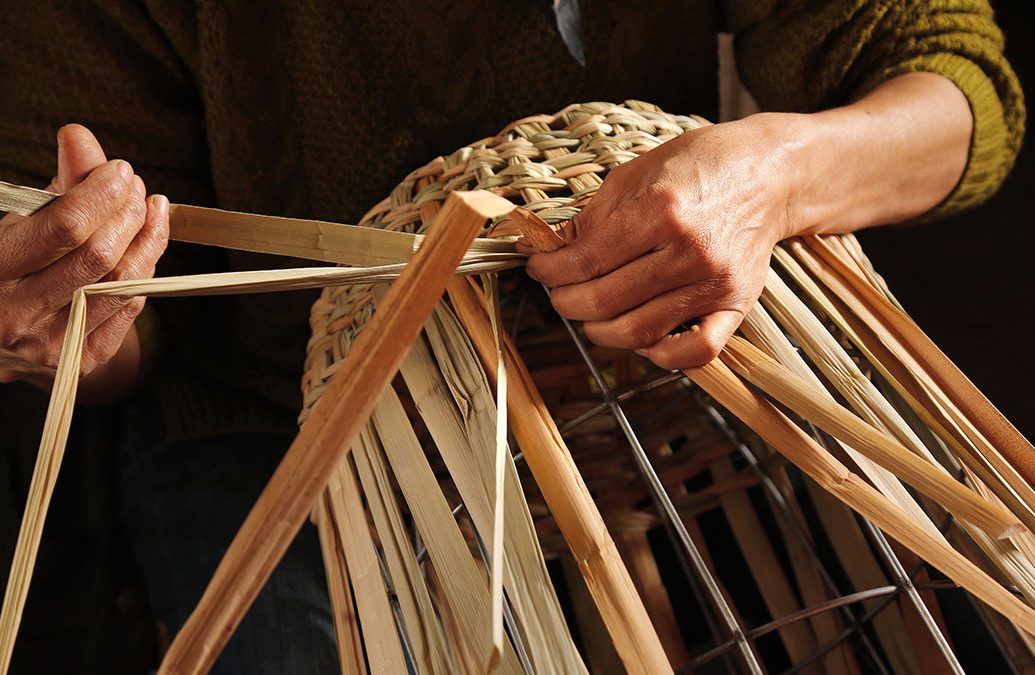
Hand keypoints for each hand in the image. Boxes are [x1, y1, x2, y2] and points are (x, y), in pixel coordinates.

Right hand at [0, 124, 168, 392]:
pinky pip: (128, 310)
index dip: (100, 194)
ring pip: (121, 285)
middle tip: (136, 187)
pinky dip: (145, 271)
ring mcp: (51, 345)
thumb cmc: (4, 266)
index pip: (63, 229)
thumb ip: (54, 186)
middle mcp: (18, 315)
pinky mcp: (81, 362)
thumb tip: (79, 136)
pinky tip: (147, 243)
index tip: (120, 170)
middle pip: (99, 257)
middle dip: (127, 214)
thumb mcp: (15, 222)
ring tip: (151, 208)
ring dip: (146, 239)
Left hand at [525, 114, 796, 369]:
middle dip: (566, 302)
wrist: (769, 174)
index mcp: (660, 211)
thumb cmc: (700, 166)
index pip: (584, 261)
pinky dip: (659, 355)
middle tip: (560, 293)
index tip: (538, 268)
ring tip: (591, 315)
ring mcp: (715, 283)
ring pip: (638, 333)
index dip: (549, 271)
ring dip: (599, 331)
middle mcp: (689, 251)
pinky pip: (695, 353)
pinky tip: (641, 338)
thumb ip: (592, 217)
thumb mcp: (637, 173)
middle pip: (603, 302)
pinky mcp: (737, 305)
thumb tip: (552, 251)